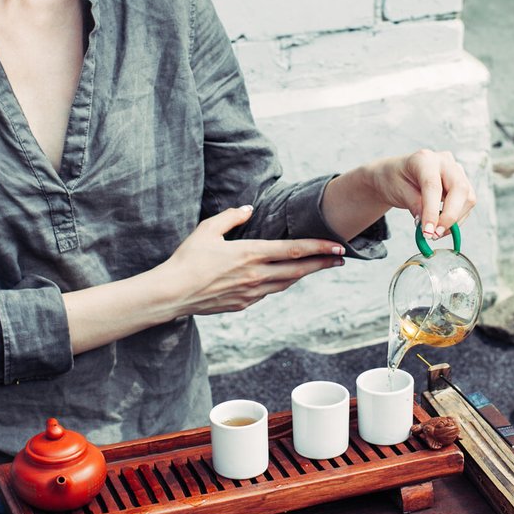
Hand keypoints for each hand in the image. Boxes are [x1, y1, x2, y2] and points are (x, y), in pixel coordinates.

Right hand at [159, 206, 346, 316]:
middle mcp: (256, 275)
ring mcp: (251, 293)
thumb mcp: (207, 229)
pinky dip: (281, 283)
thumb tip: (249, 209)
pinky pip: (269, 292)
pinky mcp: (243, 304)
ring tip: (319, 266)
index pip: (294, 250)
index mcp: (251, 253)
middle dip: (322, 263)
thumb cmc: (187, 259)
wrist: (172, 293)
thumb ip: (232, 217)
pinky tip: (285, 277)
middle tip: (340, 259)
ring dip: (304, 274)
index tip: (338, 248)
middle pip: (298, 269)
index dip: (319, 248)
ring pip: (286, 282)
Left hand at [366, 149, 476, 239]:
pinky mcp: (462, 182)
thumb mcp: (398, 191)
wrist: (397, 174)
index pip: (433, 186)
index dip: (432, 212)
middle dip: (450, 216)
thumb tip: (429, 225)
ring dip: (455, 220)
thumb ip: (414, 205)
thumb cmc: (394, 179)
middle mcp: (444, 161)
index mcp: (424, 159)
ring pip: (468, 197)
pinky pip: (467, 203)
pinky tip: (441, 225)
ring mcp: (456, 170)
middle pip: (459, 189)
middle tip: (435, 234)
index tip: (428, 232)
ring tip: (435, 231)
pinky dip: (456, 218)